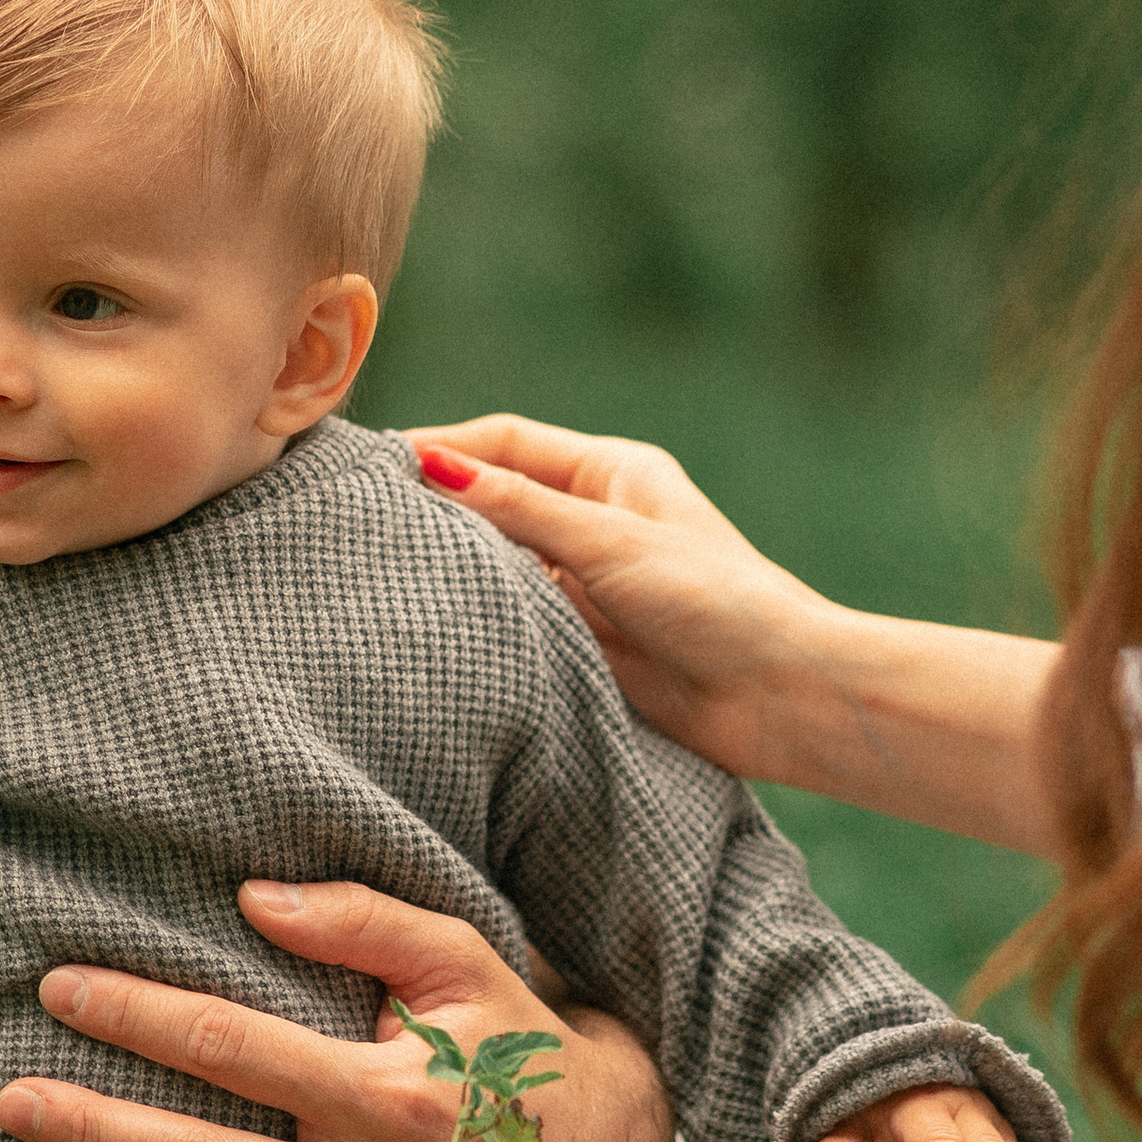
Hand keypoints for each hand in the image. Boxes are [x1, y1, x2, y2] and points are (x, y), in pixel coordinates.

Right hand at [408, 416, 829, 775]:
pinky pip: (517, 620)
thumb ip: (519, 508)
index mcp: (612, 473)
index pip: (505, 442)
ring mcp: (588, 583)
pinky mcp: (585, 642)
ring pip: (501, 564)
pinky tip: (435, 624)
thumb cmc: (716, 602)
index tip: (374, 466)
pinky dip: (480, 619)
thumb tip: (432, 465)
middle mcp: (595, 521)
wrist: (780, 699)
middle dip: (438, 508)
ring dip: (457, 568)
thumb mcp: (608, 543)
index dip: (441, 447)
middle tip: (361, 520)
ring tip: (382, 572)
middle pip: (497, 500)